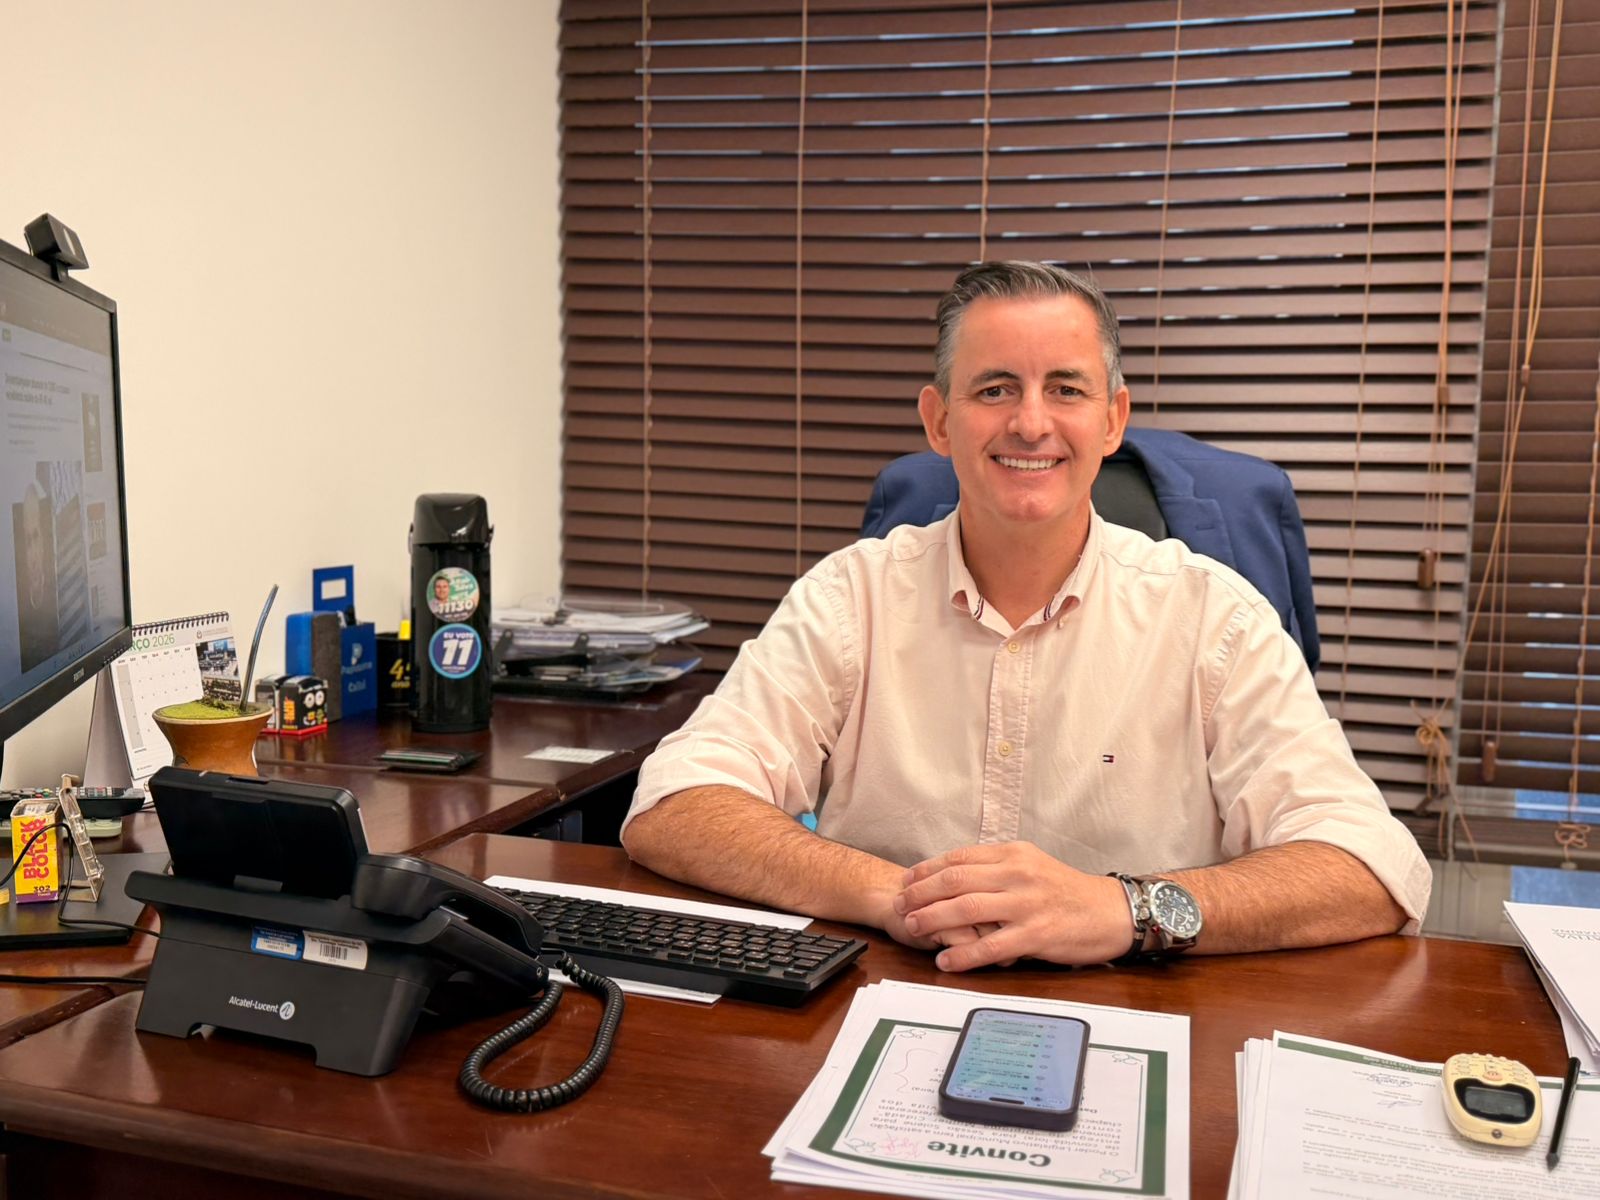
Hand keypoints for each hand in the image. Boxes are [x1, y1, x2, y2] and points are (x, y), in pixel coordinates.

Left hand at [894, 842, 1133, 970]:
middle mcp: (1017, 874)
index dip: (927, 870)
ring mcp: (1027, 904)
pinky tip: (945, 962)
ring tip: (912, 928)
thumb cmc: (1068, 892)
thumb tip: (956, 875)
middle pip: (955, 880)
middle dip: (920, 893)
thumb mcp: (1033, 865)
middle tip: (898, 905)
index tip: (905, 880)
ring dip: (933, 920)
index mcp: (1013, 854)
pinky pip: (992, 946)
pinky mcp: (1037, 934)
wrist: (1111, 912)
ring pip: (967, 909)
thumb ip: (998, 867)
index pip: (959, 858)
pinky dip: (964, 955)